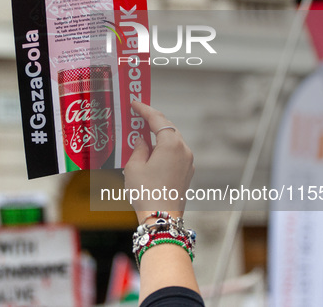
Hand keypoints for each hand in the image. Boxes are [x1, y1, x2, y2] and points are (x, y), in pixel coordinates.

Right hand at [124, 101, 194, 223]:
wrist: (161, 219)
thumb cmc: (146, 192)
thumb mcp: (134, 166)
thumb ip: (138, 148)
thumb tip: (142, 141)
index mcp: (171, 144)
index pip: (157, 119)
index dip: (144, 109)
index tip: (134, 103)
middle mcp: (184, 150)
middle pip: (168, 128)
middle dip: (152, 121)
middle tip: (137, 115)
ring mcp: (188, 162)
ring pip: (173, 141)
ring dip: (158, 136)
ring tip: (141, 134)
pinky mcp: (187, 173)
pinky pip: (175, 153)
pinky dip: (163, 148)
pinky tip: (151, 152)